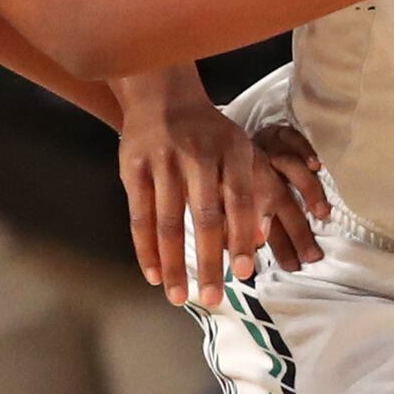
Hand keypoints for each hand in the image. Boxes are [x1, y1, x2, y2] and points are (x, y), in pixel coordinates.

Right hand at [119, 69, 329, 302]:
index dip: (243, 236)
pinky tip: (153, 274)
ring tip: (178, 296)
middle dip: (209, 261)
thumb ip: (252, 191)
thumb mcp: (238, 150)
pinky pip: (140, 216)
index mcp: (232, 150)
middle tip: (212, 298)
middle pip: (205, 216)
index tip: (245, 272)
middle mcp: (198, 155)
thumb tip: (259, 239)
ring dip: (173, 264)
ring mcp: (163, 161)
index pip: (240, 200)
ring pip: (168, 222)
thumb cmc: (208, 134)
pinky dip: (146, 249)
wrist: (162, 95)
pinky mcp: (134, 168)